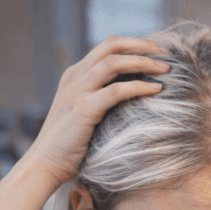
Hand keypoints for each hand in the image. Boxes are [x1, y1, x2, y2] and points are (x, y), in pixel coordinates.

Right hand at [24, 36, 168, 187]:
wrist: (45, 164)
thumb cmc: (69, 144)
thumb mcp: (84, 112)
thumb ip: (101, 98)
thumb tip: (133, 96)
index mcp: (75, 74)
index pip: (107, 47)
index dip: (134, 45)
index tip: (157, 53)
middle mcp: (75, 77)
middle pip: (111, 46)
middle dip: (142, 46)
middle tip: (166, 56)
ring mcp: (77, 92)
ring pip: (113, 63)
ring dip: (143, 63)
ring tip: (165, 70)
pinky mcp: (83, 109)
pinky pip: (115, 91)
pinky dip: (138, 87)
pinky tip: (155, 90)